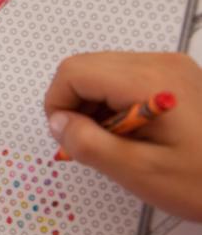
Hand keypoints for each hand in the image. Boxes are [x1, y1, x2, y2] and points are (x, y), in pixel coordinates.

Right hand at [45, 52, 201, 220]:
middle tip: (93, 143)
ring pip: (103, 72)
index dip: (58, 105)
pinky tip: (134, 133)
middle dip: (76, 105)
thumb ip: (89, 144)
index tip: (69, 138)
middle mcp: (159, 63)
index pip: (74, 72)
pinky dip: (116, 104)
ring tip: (118, 142)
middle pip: (86, 68)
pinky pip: (126, 79)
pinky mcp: (176, 77)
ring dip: (95, 106)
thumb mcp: (139, 171)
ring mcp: (170, 67)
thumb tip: (57, 123)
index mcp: (148, 80)